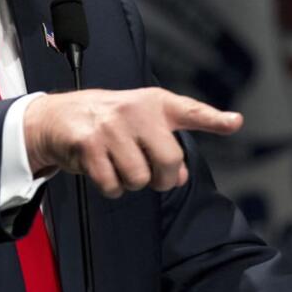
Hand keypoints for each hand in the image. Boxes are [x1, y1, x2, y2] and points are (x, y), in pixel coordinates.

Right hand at [21, 88, 242, 196]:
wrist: (56, 117)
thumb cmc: (105, 122)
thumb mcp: (138, 126)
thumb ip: (164, 146)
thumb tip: (180, 176)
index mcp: (154, 103)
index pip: (190, 110)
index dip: (214, 119)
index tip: (235, 122)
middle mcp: (136, 110)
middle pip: (170, 161)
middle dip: (161, 178)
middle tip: (147, 173)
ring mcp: (112, 126)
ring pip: (140, 178)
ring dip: (130, 183)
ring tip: (117, 165)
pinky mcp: (90, 144)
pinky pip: (113, 185)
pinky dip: (110, 188)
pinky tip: (101, 170)